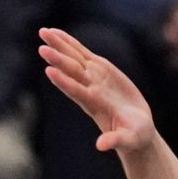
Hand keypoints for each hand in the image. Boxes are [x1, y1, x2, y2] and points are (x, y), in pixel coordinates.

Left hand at [39, 26, 156, 152]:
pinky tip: (57, 33)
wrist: (136, 129)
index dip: (64, 82)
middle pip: (72, 72)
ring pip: (73, 58)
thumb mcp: (128, 139)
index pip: (77, 92)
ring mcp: (93, 78)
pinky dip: (70, 43)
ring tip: (43, 32)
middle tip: (42, 48)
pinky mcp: (100, 70)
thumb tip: (102, 146)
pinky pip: (82, 53)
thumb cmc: (134, 137)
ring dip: (59, 46)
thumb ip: (115, 141)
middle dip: (58, 60)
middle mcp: (90, 89)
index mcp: (96, 105)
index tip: (49, 72)